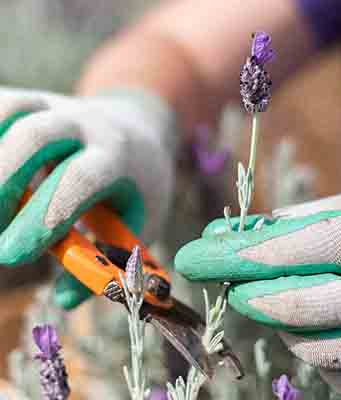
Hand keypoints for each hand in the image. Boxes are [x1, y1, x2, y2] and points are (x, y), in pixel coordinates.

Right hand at [0, 87, 176, 308]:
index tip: (12, 255)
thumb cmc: (139, 182)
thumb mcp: (141, 218)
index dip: (46, 215)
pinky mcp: (31, 100)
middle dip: (2, 184)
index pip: (81, 178)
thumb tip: (66, 299)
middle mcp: (85, 123)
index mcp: (119, 154)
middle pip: (35, 137)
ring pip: (9, 110)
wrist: (137, 128)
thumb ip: (109, 257)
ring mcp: (55, 105)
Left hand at [175, 183, 340, 395]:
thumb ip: (304, 218)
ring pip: (313, 350)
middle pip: (292, 307)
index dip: (233, 258)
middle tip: (235, 292)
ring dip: (285, 329)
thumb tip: (247, 228)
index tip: (201, 257)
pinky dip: (317, 360)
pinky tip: (320, 335)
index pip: (281, 253)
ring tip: (286, 309)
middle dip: (250, 300)